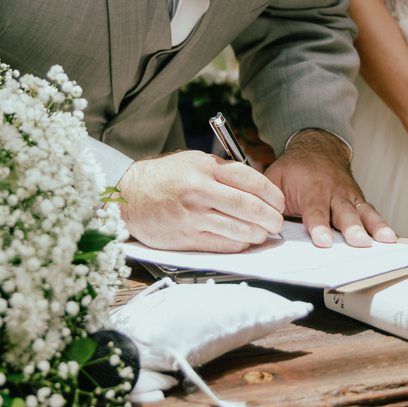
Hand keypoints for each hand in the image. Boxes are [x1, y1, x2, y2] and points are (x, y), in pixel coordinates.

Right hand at [116, 149, 285, 252]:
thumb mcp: (193, 161)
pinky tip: (243, 240)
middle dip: (271, 218)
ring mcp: (193, 217)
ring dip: (258, 234)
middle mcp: (200, 191)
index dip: (273, 194)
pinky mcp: (187, 239)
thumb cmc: (164, 177)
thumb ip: (223, 171)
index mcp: (205, 167)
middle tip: (277, 222)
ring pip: (240, 230)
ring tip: (262, 233)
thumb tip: (257, 187)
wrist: (128, 195)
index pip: (252, 181)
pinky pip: (224, 245)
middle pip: (251, 207)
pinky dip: (240, 244)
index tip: (279, 202)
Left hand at [264, 129, 397, 247]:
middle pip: (344, 214)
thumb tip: (260, 220)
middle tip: (360, 242)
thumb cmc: (295, 168)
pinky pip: (372, 214)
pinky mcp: (359, 201)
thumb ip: (269, 199)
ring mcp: (349, 197)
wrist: (318, 147)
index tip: (323, 241)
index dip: (319, 227)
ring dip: (376, 226)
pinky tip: (395, 238)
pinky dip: (383, 225)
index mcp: (311, 190)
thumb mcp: (275, 178)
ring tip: (387, 240)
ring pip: (364, 213)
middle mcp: (334, 194)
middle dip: (353, 229)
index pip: (315, 212)